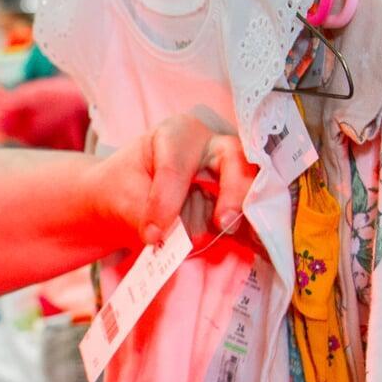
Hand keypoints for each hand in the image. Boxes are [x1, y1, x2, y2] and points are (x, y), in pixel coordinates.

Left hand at [87, 113, 255, 248]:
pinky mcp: (236, 203)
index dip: (165, 202)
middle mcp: (211, 148)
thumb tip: (163, 237)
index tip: (151, 235)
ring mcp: (229, 175)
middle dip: (234, 190)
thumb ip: (142, 212)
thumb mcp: (120, 195)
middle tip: (224, 222)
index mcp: (178, 135)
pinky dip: (256, 230)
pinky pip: (252, 214)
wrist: (127, 199)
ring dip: (249, 212)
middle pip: (235, 161)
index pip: (176, 168)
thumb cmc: (123, 187)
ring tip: (248, 236)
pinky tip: (260, 246)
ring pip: (250, 187)